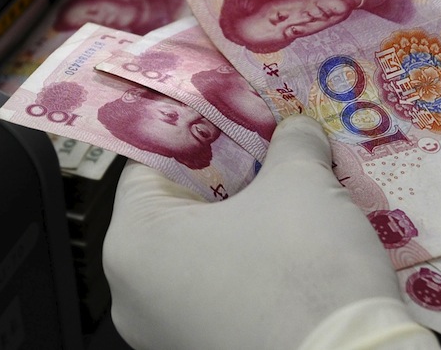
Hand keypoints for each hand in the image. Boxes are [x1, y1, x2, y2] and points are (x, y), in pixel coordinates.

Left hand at [103, 114, 404, 349]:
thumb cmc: (307, 276)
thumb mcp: (301, 183)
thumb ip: (290, 142)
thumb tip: (295, 129)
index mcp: (133, 243)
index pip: (154, 160)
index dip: (202, 128)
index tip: (237, 112)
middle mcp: (134, 295)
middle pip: (179, 206)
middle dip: (231, 174)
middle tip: (272, 149)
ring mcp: (166, 333)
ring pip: (203, 250)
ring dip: (246, 219)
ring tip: (292, 194)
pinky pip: (220, 290)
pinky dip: (252, 262)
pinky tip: (295, 246)